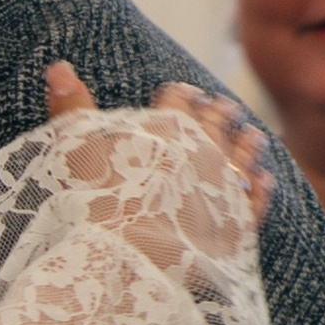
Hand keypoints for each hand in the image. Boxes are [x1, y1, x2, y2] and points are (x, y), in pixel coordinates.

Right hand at [42, 62, 271, 269]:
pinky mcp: (239, 221)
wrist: (134, 258)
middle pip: (216, 124)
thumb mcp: (77, 149)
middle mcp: (206, 149)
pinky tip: (266, 181)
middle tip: (225, 105)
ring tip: (254, 135)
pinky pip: (256, 201)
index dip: (178, 95)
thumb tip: (58, 67)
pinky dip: (262, 189)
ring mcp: (226, 184)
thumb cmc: (100, 201)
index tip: (182, 89)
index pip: (176, 102)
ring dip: (248, 145)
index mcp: (170, 128)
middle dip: (219, 113)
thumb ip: (70, 107)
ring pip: (244, 157)